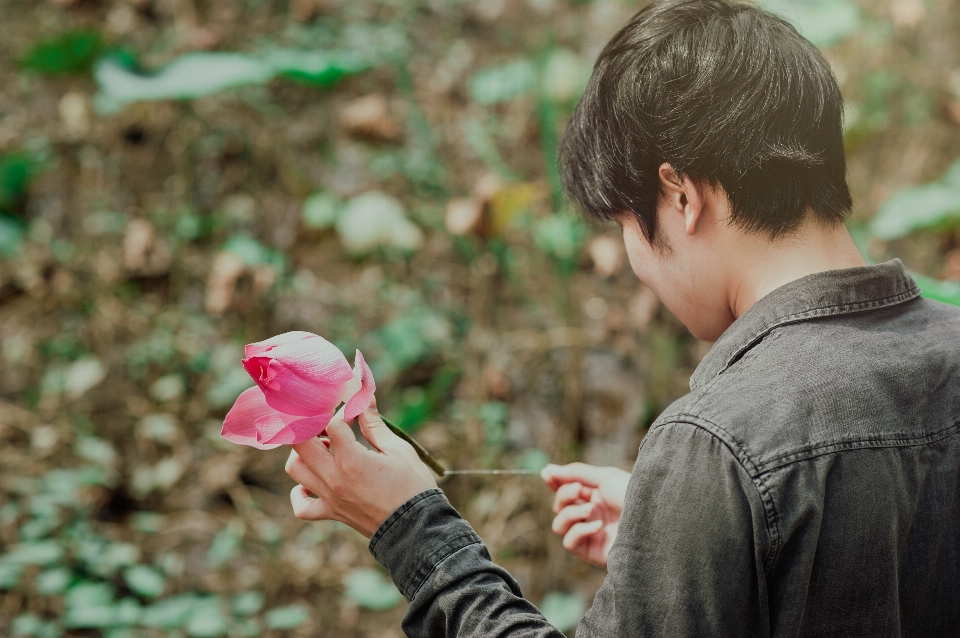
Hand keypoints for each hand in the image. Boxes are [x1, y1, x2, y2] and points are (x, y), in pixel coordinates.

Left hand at [284, 399, 437, 537]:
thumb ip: (375, 425)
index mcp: (352, 460)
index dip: (343, 413)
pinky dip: (301, 492)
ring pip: (295, 468)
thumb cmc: (412, 487)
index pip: (332, 424)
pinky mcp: (331, 513)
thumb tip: (365, 400)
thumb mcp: (398, 450)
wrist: (416, 529)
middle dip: (312, 427)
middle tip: (330, 424)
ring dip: (303, 453)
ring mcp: (329, 497)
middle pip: (300, 442)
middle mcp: (334, 478)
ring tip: (325, 449)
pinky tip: (314, 482)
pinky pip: (302, 506)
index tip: (356, 412)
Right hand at [541, 463, 630, 566]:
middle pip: (559, 506)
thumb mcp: (604, 477)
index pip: (566, 490)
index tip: (547, 474)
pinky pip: (570, 542)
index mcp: (595, 495)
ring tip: (590, 509)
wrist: (651, 520)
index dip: (554, 482)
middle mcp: (591, 514)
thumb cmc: (632, 495)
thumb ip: (575, 473)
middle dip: (564, 495)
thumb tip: (547, 470)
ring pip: (559, 525)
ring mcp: (590, 533)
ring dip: (570, 513)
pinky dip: (579, 530)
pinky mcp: (591, 551)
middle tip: (578, 490)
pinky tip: (598, 526)